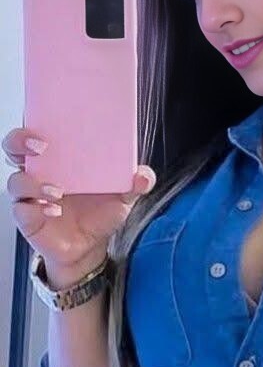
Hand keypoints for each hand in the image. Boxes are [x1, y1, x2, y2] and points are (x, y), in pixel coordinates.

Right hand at [2, 127, 156, 270]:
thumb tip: (144, 176)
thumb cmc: (99, 214)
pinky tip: (54, 210)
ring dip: (34, 182)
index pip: (37, 130)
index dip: (34, 121)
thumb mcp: (122, 196)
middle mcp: (39, 172)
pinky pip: (22, 209)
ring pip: (16, 180)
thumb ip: (135, 183)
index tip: (46, 120)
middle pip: (13, 147)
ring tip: (58, 191)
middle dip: (19, 140)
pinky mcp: (27, 217)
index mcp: (59, 158)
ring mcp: (30, 194)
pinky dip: (37, 208)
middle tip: (41, 146)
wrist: (90, 247)